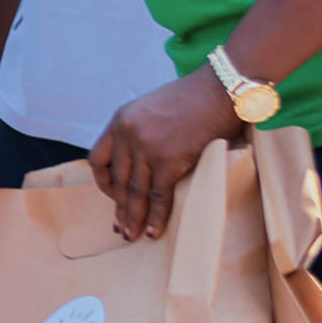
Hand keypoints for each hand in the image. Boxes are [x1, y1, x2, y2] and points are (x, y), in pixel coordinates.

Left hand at [89, 67, 244, 240]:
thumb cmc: (196, 96)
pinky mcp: (169, 160)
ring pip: (135, 192)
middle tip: (120, 227)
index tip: (112, 195)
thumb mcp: (153, 107)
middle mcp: (128, 134)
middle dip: (119, 208)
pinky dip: (156, 216)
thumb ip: (142, 130)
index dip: (104, 182)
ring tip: (132, 235)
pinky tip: (154, 230)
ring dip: (134, 218)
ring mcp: (147, 148)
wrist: (224, 87)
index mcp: (120, 120)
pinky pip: (159, 196)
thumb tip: (142, 159)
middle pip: (117, 180)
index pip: (98, 159)